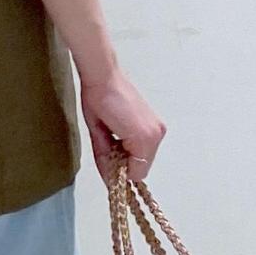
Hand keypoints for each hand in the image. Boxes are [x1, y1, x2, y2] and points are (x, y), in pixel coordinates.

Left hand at [78, 66, 165, 183]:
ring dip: (130, 154)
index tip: (107, 165)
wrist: (104, 76)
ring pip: (146, 156)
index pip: (136, 174)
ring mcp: (158, 128)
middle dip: (125, 164)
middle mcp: (156, 135)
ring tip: (113, 138)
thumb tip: (110, 179)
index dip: (119, 174)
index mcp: (143, 139)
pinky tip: (121, 133)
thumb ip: (105, 159)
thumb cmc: (97, 101)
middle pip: (143, 166)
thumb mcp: (97, 135)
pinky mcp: (156, 122)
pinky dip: (135, 145)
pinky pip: (147, 145)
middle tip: (107, 150)